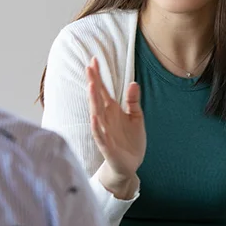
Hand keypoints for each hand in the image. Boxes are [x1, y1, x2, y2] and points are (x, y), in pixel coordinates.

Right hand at [86, 57, 146, 194]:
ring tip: (91, 86)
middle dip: (93, 83)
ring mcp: (105, 132)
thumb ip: (133, 101)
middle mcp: (106, 118)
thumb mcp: (136, 116)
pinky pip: (100, 135)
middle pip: (97, 98)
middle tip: (89, 67)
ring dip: (93, 101)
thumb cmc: (130, 139)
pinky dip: (97, 126)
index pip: (103, 90)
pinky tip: (95, 117)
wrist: (130, 164)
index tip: (94, 60)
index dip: (98, 76)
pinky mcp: (107, 146)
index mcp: (112, 110)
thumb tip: (133, 83)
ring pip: (96, 114)